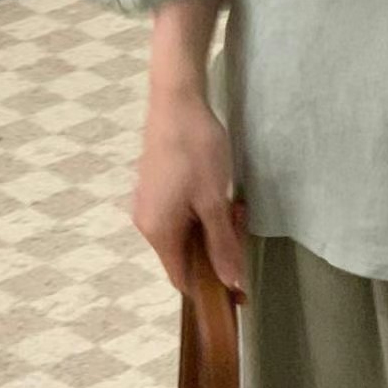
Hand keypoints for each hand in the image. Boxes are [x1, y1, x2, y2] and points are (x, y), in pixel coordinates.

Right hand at [132, 87, 246, 301]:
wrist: (177, 100)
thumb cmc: (195, 150)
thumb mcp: (214, 200)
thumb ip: (222, 244)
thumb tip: (231, 282)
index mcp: (158, 232)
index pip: (182, 278)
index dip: (211, 286)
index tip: (239, 282)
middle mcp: (147, 223)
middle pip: (186, 254)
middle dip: (217, 245)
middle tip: (240, 219)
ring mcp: (150, 202)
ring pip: (187, 231)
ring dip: (214, 225)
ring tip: (233, 202)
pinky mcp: (157, 186)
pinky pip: (182, 212)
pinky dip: (203, 210)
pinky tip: (219, 190)